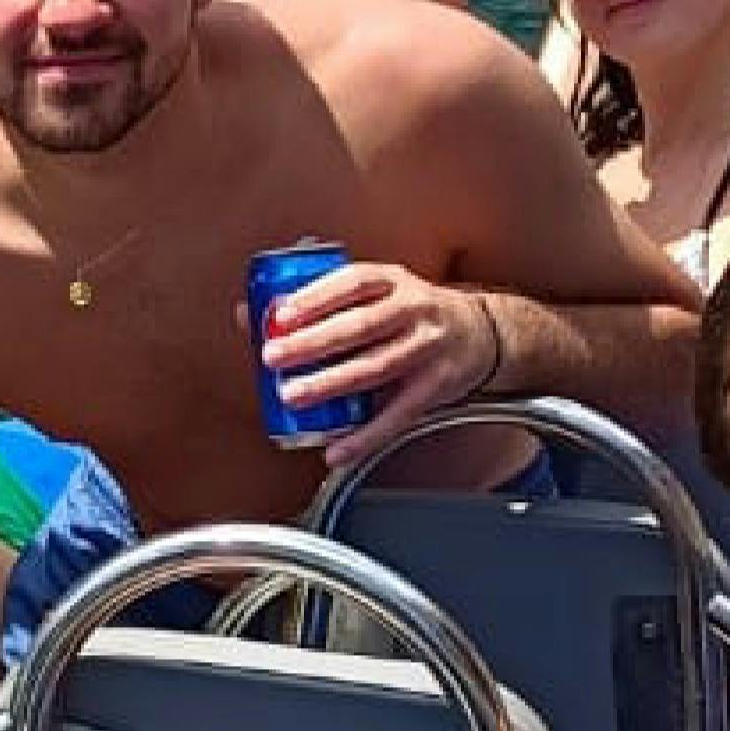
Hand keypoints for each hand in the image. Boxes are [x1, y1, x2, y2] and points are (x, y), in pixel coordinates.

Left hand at [255, 262, 499, 470]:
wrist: (481, 333)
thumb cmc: (410, 312)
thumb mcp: (375, 293)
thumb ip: (317, 302)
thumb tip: (248, 313)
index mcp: (393, 281)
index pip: (352, 282)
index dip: (315, 297)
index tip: (281, 314)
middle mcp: (414, 310)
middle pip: (361, 326)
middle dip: (314, 343)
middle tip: (275, 357)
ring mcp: (428, 349)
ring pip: (376, 368)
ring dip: (331, 384)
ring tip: (294, 396)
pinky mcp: (436, 387)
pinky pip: (397, 415)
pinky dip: (365, 436)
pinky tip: (336, 449)